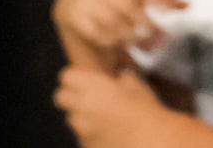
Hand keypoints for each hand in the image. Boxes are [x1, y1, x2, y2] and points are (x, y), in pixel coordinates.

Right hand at [53, 0, 183, 67]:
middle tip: (162, 38)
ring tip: (145, 44)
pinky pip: (98, 34)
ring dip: (132, 37)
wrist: (70, 3)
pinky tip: (122, 45)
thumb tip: (186, 4)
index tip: (178, 11)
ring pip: (114, 23)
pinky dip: (113, 42)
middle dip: (148, 24)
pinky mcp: (70, 17)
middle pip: (128, 6)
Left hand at [55, 65, 172, 147]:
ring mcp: (81, 130)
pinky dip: (90, 135)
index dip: (74, 76)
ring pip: (71, 119)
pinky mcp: (86, 146)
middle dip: (69, 96)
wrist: (152, 140)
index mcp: (92, 88)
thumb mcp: (135, 84)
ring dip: (81, 117)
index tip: (83, 78)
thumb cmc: (145, 110)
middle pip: (60, 97)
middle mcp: (81, 108)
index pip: (65, 76)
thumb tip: (118, 72)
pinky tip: (107, 134)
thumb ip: (121, 75)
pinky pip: (82, 137)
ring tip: (101, 118)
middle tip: (86, 98)